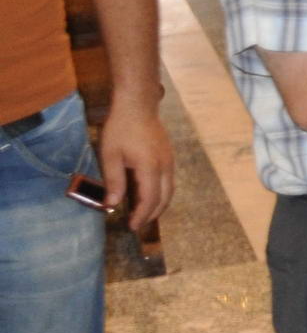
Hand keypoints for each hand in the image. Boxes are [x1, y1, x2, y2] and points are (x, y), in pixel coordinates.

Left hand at [96, 97, 174, 234]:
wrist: (138, 105)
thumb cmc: (120, 129)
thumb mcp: (110, 155)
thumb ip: (113, 181)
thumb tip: (112, 205)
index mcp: (150, 167)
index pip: (150, 199)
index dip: (142, 215)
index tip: (131, 226)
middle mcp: (165, 167)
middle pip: (164, 198)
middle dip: (152, 214)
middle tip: (137, 225)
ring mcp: (170, 161)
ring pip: (170, 190)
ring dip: (158, 205)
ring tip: (144, 214)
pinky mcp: (169, 157)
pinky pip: (169, 181)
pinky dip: (161, 194)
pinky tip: (148, 195)